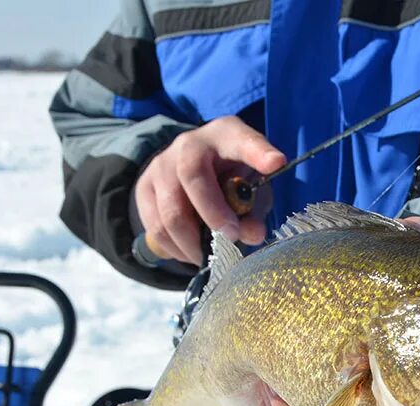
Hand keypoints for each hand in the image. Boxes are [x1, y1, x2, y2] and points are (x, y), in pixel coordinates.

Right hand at [135, 116, 286, 264]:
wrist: (191, 169)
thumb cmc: (233, 180)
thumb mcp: (252, 189)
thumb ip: (255, 211)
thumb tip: (252, 235)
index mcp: (226, 136)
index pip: (241, 139)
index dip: (258, 152)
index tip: (276, 163)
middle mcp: (189, 144)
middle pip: (193, 177)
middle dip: (214, 215)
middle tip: (231, 238)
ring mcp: (161, 164)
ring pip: (170, 212)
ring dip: (193, 243)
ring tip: (211, 256)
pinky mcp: (143, 187)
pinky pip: (155, 227)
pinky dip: (176, 249)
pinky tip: (192, 253)